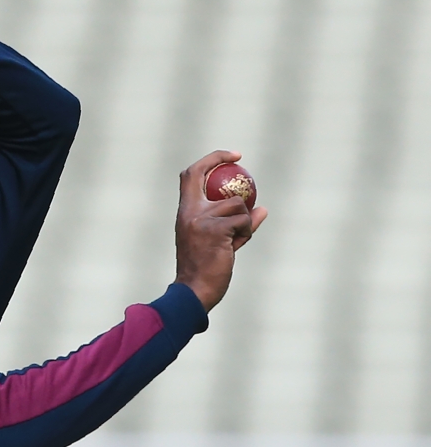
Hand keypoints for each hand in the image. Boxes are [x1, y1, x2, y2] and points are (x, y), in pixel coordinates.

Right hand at [174, 150, 267, 311]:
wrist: (194, 290)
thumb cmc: (205, 269)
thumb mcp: (219, 242)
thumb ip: (237, 224)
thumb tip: (262, 209)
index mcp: (184, 213)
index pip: (189, 176)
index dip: (208, 161)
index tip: (229, 156)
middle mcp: (189, 212)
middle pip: (202, 175)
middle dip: (219, 158)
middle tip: (239, 156)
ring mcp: (201, 220)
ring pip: (235, 204)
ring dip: (244, 219)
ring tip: (237, 238)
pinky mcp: (216, 230)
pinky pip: (243, 220)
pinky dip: (246, 231)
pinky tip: (237, 245)